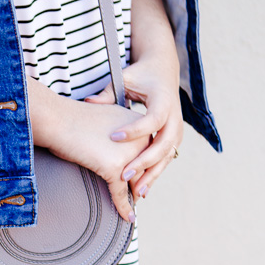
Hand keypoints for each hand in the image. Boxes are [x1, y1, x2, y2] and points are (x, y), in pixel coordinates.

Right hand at [26, 76, 149, 222]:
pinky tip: (128, 217)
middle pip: (145, 169)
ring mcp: (130, 154)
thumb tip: (122, 151)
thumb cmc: (74, 120)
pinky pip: (121, 193)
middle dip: (140, 185)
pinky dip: (124, 207)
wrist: (58, 120)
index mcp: (140, 124)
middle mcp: (141, 137)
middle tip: (138, 197)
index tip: (141, 181)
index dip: (144, 169)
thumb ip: (121, 134)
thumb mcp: (107, 122)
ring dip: (134, 197)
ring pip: (135, 183)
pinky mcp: (116, 168)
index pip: (149, 152)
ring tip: (133, 209)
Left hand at [84, 53, 182, 199]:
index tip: (114, 137)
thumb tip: (88, 101)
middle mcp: (175, 117)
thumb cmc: (141, 76)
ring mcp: (177, 130)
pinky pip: (165, 160)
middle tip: (123, 175)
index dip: (134, 130)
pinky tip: (141, 189)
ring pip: (167, 156)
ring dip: (152, 175)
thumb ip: (108, 93)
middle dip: (144, 162)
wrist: (163, 72)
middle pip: (164, 144)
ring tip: (137, 192)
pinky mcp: (174, 139)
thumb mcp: (126, 79)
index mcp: (164, 100)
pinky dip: (154, 174)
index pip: (152, 119)